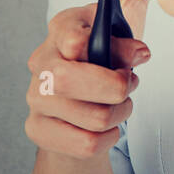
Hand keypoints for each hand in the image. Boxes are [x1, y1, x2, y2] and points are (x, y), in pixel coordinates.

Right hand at [23, 0, 151, 159]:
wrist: (79, 93)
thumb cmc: (100, 59)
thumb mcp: (117, 40)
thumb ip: (126, 44)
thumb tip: (138, 53)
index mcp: (62, 29)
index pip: (73, 39)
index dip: (95, 49)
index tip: (120, 59)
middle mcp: (41, 62)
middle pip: (69, 81)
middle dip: (115, 88)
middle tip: (129, 85)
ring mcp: (35, 96)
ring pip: (93, 118)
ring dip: (120, 113)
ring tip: (120, 105)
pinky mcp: (37, 128)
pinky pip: (87, 144)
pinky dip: (108, 137)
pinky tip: (105, 126)